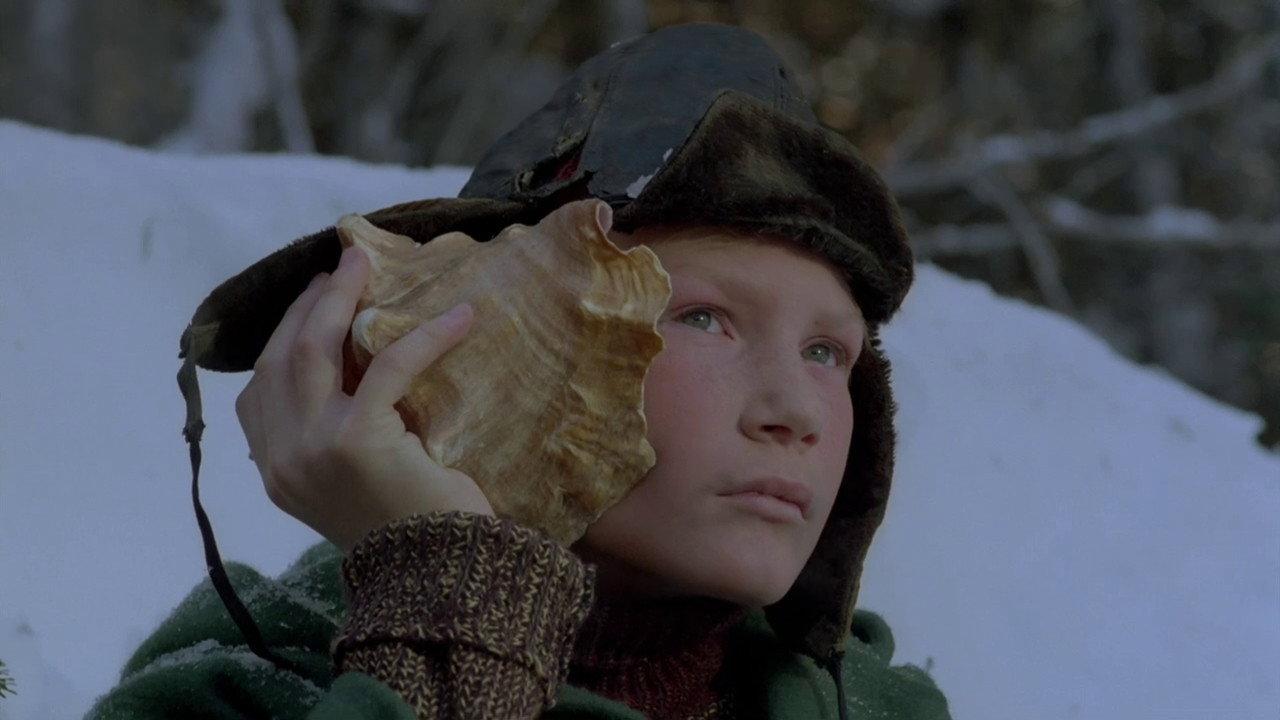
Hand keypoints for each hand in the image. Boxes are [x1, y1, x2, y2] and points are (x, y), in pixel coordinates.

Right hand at [235, 244, 493, 555]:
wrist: (445, 577)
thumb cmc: (416, 528)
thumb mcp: (357, 483)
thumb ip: (334, 436)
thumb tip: (356, 369)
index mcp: (277, 471)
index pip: (259, 389)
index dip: (283, 335)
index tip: (314, 300)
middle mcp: (281, 460)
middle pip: (281, 358)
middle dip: (309, 305)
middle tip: (345, 267)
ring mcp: (311, 452)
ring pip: (313, 350)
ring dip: (340, 298)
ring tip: (367, 263)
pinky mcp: (356, 443)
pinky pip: (386, 368)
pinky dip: (425, 337)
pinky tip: (460, 317)